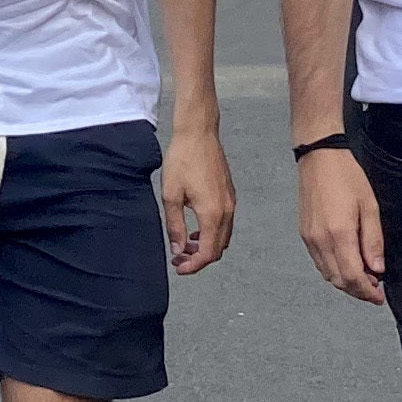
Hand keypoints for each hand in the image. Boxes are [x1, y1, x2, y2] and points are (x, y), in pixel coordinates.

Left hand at [159, 119, 234, 274]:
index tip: (179, 267)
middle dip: (199, 258)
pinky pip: (225, 223)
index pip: (208, 253)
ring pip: (223, 237)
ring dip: (206, 246)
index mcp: (212, 214)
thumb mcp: (171, 196)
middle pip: (218, 248)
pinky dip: (212, 232)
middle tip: (179, 258)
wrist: (198, 133)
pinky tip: (195, 228)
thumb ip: (175, 226)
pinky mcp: (229, 194)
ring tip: (185, 244)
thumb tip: (178, 248)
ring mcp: (230, 202)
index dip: (193, 265)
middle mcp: (226, 211)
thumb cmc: (183, 160)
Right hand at [296, 147, 387, 303]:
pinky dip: (334, 270)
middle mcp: (320, 240)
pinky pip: (320, 263)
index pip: (352, 277)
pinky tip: (348, 263)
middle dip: (358, 290)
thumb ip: (373, 241)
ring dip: (346, 282)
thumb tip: (377, 269)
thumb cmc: (347, 177)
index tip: (379, 297)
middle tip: (375, 289)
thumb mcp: (370, 207)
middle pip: (339, 280)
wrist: (320, 158)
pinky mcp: (305, 234)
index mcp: (339, 234)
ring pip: (327, 274)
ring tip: (364, 277)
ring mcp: (310, 238)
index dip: (367, 292)